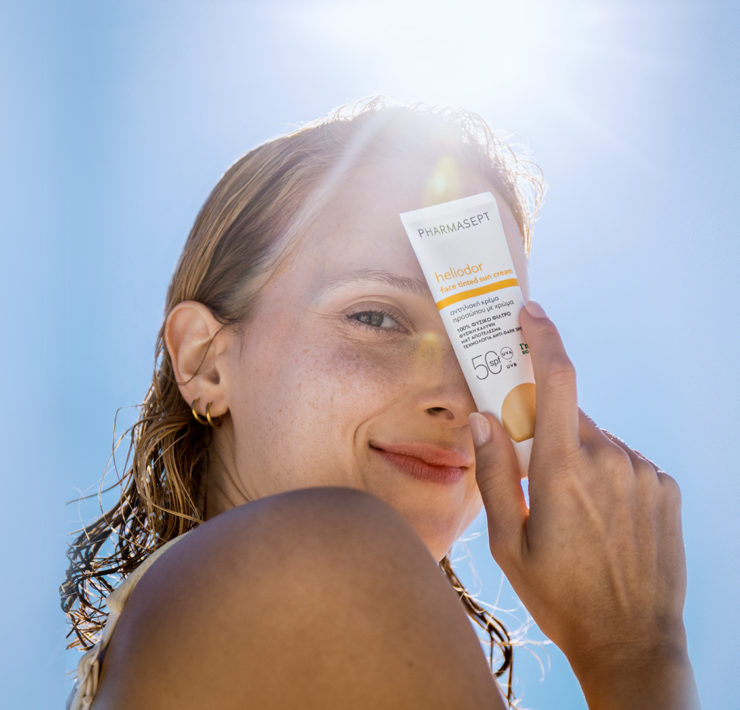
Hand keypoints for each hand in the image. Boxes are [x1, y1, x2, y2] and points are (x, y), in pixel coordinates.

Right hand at [469, 301, 699, 708]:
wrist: (631, 641)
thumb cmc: (558, 594)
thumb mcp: (507, 541)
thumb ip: (492, 472)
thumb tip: (482, 418)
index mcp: (563, 469)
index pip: (556, 380)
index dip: (543, 339)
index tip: (531, 315)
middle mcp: (608, 459)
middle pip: (569, 416)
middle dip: (546, 430)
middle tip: (535, 474)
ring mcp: (642, 472)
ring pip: (596, 441)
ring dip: (578, 457)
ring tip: (573, 515)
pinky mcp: (664, 487)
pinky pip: (625, 462)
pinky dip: (607, 475)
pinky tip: (603, 520)